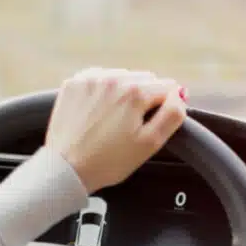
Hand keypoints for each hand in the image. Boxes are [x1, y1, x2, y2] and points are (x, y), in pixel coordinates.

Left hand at [45, 68, 186, 193]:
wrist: (66, 169)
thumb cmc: (109, 162)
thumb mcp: (150, 144)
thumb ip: (172, 115)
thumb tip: (179, 95)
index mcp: (135, 92)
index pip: (168, 88)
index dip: (166, 107)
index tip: (155, 123)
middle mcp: (113, 78)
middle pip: (145, 79)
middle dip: (145, 98)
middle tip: (133, 125)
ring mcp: (90, 79)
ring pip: (122, 77)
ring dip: (124, 93)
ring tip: (115, 120)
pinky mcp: (74, 84)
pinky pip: (99, 79)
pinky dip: (104, 91)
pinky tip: (99, 113)